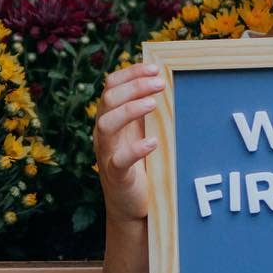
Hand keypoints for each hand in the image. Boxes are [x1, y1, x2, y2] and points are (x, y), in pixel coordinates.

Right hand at [93, 62, 164, 223]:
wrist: (132, 204)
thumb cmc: (141, 164)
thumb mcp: (143, 131)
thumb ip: (147, 111)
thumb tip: (167, 81)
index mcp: (110, 118)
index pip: (111, 86)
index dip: (130, 73)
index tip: (155, 68)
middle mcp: (104, 133)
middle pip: (108, 99)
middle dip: (134, 86)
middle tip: (160, 83)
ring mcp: (107, 154)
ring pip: (106, 124)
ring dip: (129, 109)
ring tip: (153, 104)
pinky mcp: (116, 175)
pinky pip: (120, 160)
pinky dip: (136, 149)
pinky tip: (153, 142)